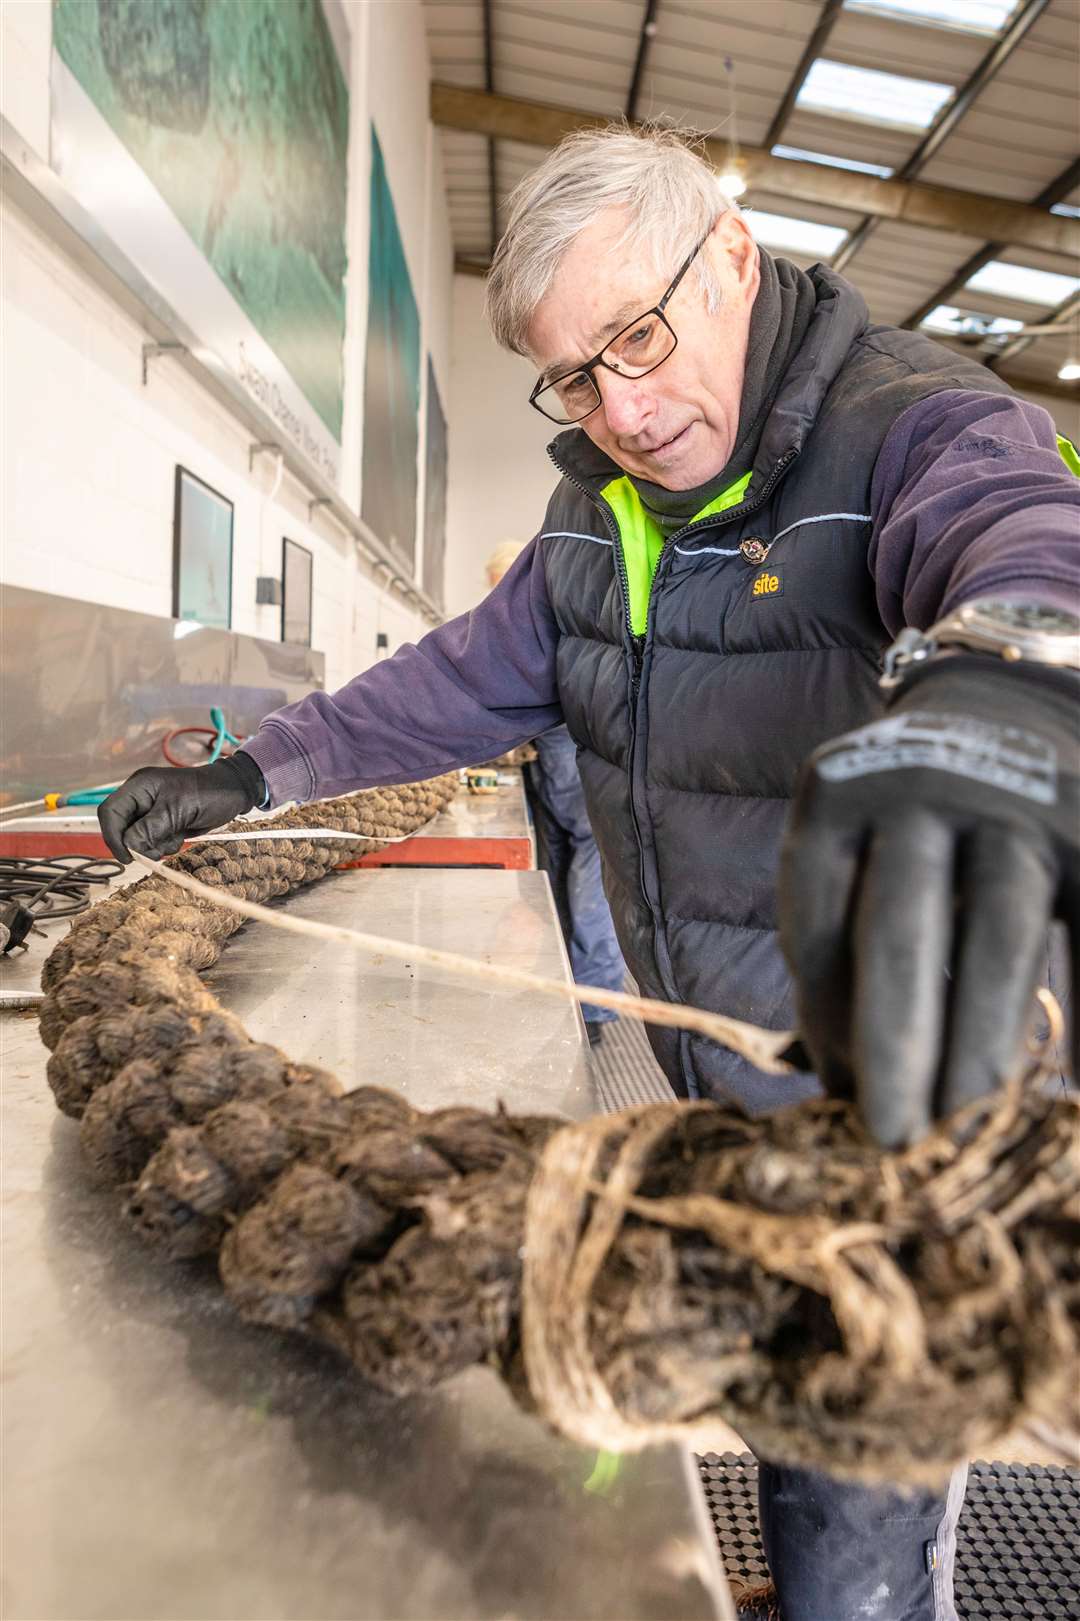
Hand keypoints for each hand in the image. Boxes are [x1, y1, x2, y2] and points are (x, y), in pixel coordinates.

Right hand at [98, 753, 265, 863]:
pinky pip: (152, 841)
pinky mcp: (163, 822)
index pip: (110, 812)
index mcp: (139, 786)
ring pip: (137, 838)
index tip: (128, 856)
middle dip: (138, 843)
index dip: (113, 836)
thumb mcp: (178, 810)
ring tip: (176, 838)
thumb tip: (129, 846)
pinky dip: (164, 845)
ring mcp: (151, 811)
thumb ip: (150, 828)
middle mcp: (141, 798)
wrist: (234, 793)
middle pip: (122, 828)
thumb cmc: (209, 793)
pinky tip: (180, 837)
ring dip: (154, 846)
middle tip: (156, 851)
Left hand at [779, 657, 1077, 1147]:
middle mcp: (916, 788)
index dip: (823, 1016)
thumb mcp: (853, 847)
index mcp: (833, 797)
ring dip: (981, 1039)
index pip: (815, 918)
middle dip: (894, 1045)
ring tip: (969, 1123)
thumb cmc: (906, 820)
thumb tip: (835, 1086)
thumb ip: (837, 943)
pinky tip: (1075, 1083)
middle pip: (900, 931)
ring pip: (997, 933)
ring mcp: (1007, 800)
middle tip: (890, 1140)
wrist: (999, 704)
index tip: (838, 1095)